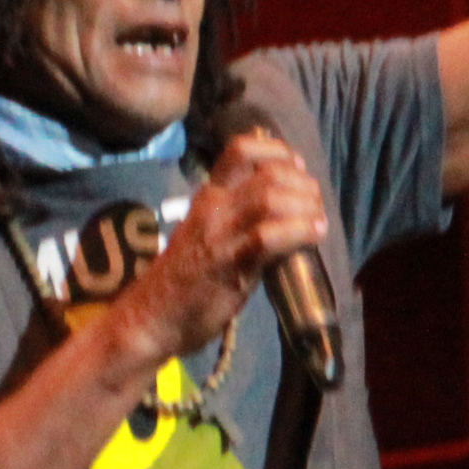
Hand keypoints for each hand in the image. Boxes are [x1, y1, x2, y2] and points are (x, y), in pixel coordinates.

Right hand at [123, 130, 326, 362]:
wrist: (150, 318)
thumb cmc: (181, 280)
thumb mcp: (204, 234)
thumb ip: (235, 218)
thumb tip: (282, 210)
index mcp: (206, 197)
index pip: (241, 150)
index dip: (278, 151)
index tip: (297, 167)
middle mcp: (213, 208)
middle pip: (268, 174)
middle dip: (303, 183)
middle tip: (315, 202)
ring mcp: (220, 235)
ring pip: (270, 199)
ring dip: (305, 205)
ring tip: (318, 220)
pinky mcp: (231, 265)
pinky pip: (270, 237)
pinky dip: (300, 231)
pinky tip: (315, 235)